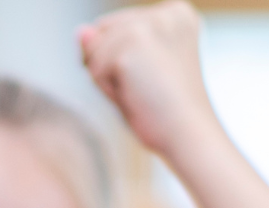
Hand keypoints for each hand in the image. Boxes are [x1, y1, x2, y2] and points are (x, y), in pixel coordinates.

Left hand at [77, 2, 221, 163]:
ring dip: (109, 80)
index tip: (154, 78)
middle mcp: (166, 12)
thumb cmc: (166, 109)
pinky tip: (136, 95)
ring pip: (94, 50)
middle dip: (111, 66)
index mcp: (176, 13)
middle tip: (146, 87)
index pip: (116, 27)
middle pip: (102, 33)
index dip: (120, 59)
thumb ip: (109, 45)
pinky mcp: (134, 43)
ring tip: (142, 92)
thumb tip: (81, 31)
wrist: (188, 134)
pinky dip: (107, 90)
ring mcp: (150, 24)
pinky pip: (95, 68)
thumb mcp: (137, 71)